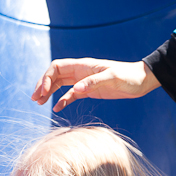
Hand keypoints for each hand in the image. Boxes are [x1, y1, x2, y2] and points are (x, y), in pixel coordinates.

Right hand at [31, 58, 160, 111]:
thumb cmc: (129, 76)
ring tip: (38, 103)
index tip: (42, 91)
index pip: (57, 67)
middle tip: (34, 99)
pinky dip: (62, 100)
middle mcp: (81, 72)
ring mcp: (84, 81)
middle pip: (55, 75)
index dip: (46, 77)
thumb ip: (93, 83)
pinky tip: (56, 109)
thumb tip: (75, 90)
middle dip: (42, 85)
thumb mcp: (112, 78)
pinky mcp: (89, 91)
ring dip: (49, 92)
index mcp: (83, 66)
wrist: (142, 81)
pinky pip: (71, 94)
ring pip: (60, 85)